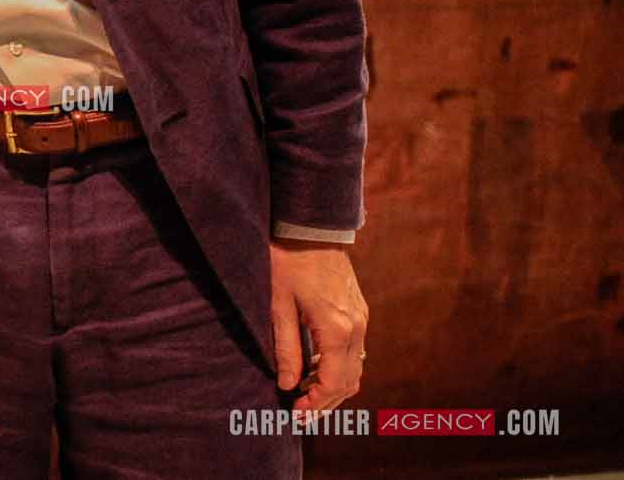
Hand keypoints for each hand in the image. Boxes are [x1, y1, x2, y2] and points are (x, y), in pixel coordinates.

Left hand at [270, 239, 368, 411]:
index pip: (333, 384)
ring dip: (334, 387)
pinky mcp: (359, 311)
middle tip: (300, 414)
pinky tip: (315, 369)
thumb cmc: (288, 261)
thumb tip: (287, 385)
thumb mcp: (278, 306)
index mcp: (338, 330)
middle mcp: (358, 328)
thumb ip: (286, 348)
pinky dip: (338, 368)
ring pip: (355, 368)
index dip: (315, 404)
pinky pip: (355, 351)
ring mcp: (362, 319)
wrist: (311, 226)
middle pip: (349, 382)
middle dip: (326, 403)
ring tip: (305, 395)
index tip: (294, 413)